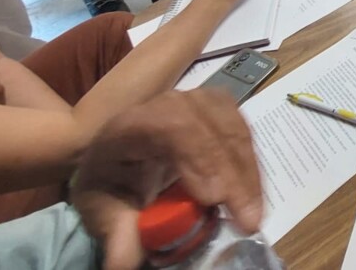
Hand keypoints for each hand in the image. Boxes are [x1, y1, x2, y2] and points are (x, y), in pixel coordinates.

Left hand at [70, 90, 262, 269]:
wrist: (116, 155)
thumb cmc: (110, 181)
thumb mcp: (102, 210)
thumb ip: (116, 234)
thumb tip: (124, 265)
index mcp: (132, 125)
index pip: (171, 126)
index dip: (199, 157)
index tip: (215, 198)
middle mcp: (169, 104)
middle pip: (211, 126)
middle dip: (233, 173)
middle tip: (247, 219)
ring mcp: (198, 102)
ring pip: (234, 127)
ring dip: (248, 172)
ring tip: (252, 213)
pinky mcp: (220, 109)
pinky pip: (244, 132)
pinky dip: (251, 166)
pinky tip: (253, 194)